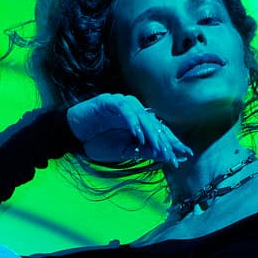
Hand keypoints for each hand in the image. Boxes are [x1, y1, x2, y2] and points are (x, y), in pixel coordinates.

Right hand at [65, 93, 190, 171]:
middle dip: (166, 141)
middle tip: (174, 155)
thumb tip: (164, 156)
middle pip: (155, 124)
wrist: (74, 134)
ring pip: (142, 116)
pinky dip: (131, 121)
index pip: (159, 132)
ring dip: (151, 132)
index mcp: (140, 123)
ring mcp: (122, 104)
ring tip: (158, 147)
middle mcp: (135, 111)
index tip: (183, 156)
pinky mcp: (109, 101)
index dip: (172, 144)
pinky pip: (124, 109)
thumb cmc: (98, 142)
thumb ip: (143, 151)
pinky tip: (137, 134)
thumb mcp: (123, 152)